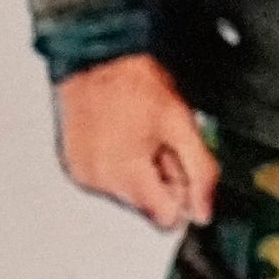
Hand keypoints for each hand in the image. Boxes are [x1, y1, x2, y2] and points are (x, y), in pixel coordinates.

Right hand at [54, 51, 217, 227]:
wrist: (97, 58)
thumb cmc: (134, 82)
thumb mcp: (182, 125)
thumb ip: (200, 172)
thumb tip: (204, 212)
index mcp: (124, 174)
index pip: (166, 220)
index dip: (183, 194)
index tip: (183, 167)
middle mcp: (98, 181)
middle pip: (147, 206)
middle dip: (162, 178)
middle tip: (160, 140)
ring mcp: (83, 174)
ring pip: (128, 194)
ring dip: (140, 171)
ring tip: (140, 134)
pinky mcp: (74, 166)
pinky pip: (107, 179)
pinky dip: (119, 164)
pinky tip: (122, 135)